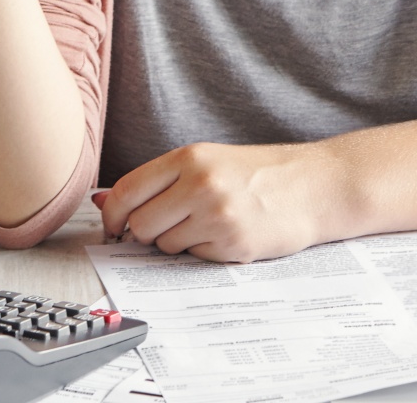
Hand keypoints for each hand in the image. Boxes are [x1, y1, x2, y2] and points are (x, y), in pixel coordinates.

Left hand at [95, 142, 355, 262]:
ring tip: (207, 224)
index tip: (115, 224)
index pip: (126, 191)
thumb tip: (102, 201)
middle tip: (170, 224)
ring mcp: (216, 216)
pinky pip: (193, 258)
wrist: (314, 186)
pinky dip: (203, 252)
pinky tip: (226, 234)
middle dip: (146, 232)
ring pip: (164, 246)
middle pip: (139, 225)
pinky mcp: (232, 245)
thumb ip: (157, 181)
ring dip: (177, 242)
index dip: (112, 215)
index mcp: (189, 157)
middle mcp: (200, 184)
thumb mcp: (207, 162)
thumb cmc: (257, 173)